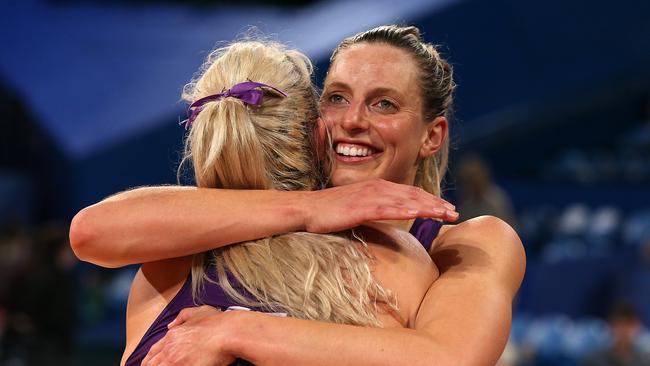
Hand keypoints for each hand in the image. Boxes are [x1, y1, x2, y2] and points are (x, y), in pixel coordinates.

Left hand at [142, 306, 236, 365]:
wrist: (230, 332)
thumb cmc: (218, 322)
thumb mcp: (199, 311)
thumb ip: (183, 316)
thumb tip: (170, 325)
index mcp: (173, 335)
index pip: (153, 352)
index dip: (149, 360)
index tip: (149, 364)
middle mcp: (171, 349)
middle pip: (152, 364)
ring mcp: (176, 361)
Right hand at [304, 179, 458, 232]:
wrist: (307, 210)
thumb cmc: (330, 212)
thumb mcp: (358, 209)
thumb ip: (375, 210)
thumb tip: (389, 220)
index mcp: (377, 187)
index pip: (410, 193)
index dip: (430, 200)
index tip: (446, 208)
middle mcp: (377, 187)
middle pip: (413, 195)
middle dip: (436, 203)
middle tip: (454, 213)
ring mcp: (370, 196)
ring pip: (406, 201)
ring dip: (428, 207)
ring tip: (445, 214)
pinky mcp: (362, 207)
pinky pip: (388, 209)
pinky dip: (405, 210)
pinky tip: (419, 214)